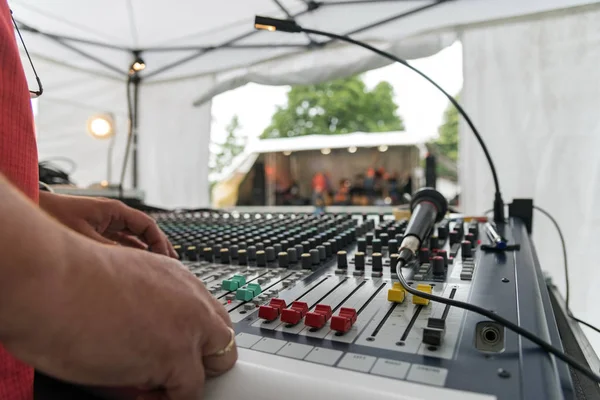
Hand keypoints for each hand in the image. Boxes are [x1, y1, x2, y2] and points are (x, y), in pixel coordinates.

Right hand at [3, 241, 236, 399]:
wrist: (54, 283)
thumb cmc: (69, 282)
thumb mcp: (124, 281)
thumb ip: (147, 304)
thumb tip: (146, 331)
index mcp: (177, 278)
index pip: (207, 313)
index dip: (196, 338)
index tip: (181, 350)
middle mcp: (190, 300)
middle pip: (223, 340)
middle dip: (204, 359)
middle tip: (173, 372)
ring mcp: (188, 330)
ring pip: (211, 368)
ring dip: (183, 380)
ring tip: (149, 384)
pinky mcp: (175, 358)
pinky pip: (188, 393)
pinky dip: (168, 399)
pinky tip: (140, 391)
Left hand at [39, 191, 176, 257]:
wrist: (34, 208)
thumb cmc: (55, 217)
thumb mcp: (86, 238)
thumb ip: (110, 251)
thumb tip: (132, 265)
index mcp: (115, 211)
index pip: (147, 225)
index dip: (159, 242)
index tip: (166, 258)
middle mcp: (114, 216)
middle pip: (145, 231)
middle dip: (159, 247)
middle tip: (173, 263)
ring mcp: (106, 224)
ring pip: (135, 238)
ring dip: (147, 251)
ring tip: (160, 266)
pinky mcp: (98, 232)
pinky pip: (123, 242)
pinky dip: (133, 252)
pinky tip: (140, 264)